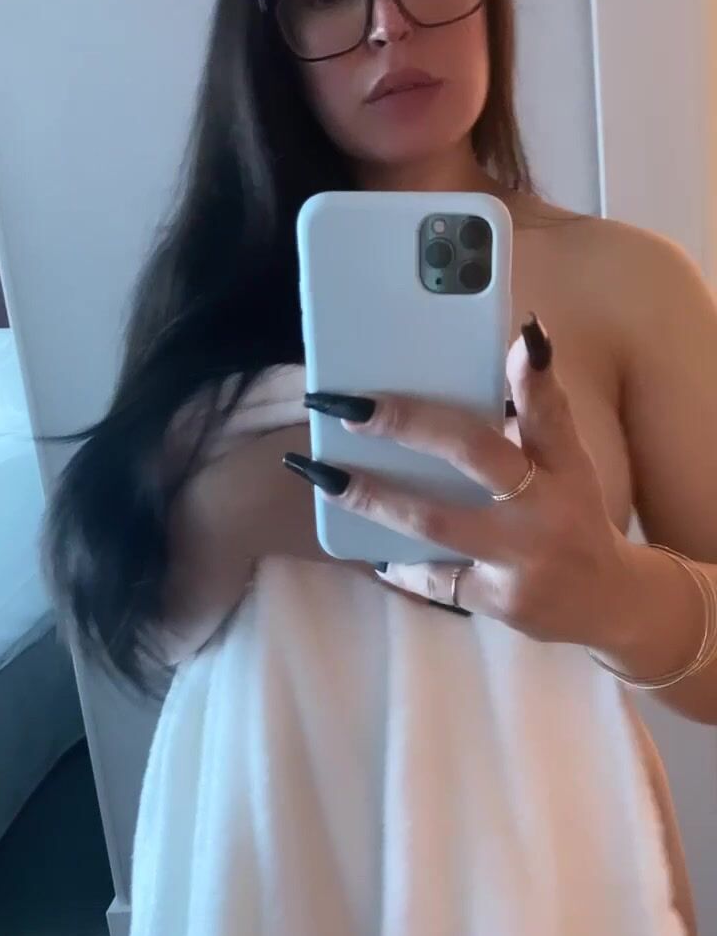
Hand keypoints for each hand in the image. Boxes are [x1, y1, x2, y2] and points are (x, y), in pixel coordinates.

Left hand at [285, 314, 633, 649]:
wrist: (609, 603)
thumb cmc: (572, 515)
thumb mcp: (568, 463)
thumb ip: (538, 411)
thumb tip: (520, 340)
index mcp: (563, 464)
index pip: (548, 410)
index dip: (534, 372)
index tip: (521, 333)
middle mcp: (544, 507)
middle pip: (474, 452)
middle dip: (407, 425)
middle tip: (348, 406)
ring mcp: (521, 559)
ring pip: (436, 522)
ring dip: (375, 499)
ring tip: (325, 476)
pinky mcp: (499, 602)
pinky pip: (435, 581)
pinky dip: (400, 566)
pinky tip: (368, 550)